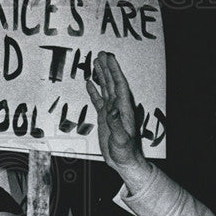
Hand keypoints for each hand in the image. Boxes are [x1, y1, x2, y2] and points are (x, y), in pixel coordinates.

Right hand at [86, 52, 143, 171]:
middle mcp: (118, 107)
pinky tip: (89, 83)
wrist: (124, 161)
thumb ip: (116, 124)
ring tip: (96, 63)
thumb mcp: (121, 139)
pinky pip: (98, 101)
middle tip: (101, 54)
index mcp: (123, 109)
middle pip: (112, 83)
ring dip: (101, 75)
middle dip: (107, 68)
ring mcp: (111, 111)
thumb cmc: (125, 152)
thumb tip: (111, 109)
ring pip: (106, 89)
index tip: (109, 59)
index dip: (115, 71)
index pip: (119, 85)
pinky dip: (94, 91)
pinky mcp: (104, 118)